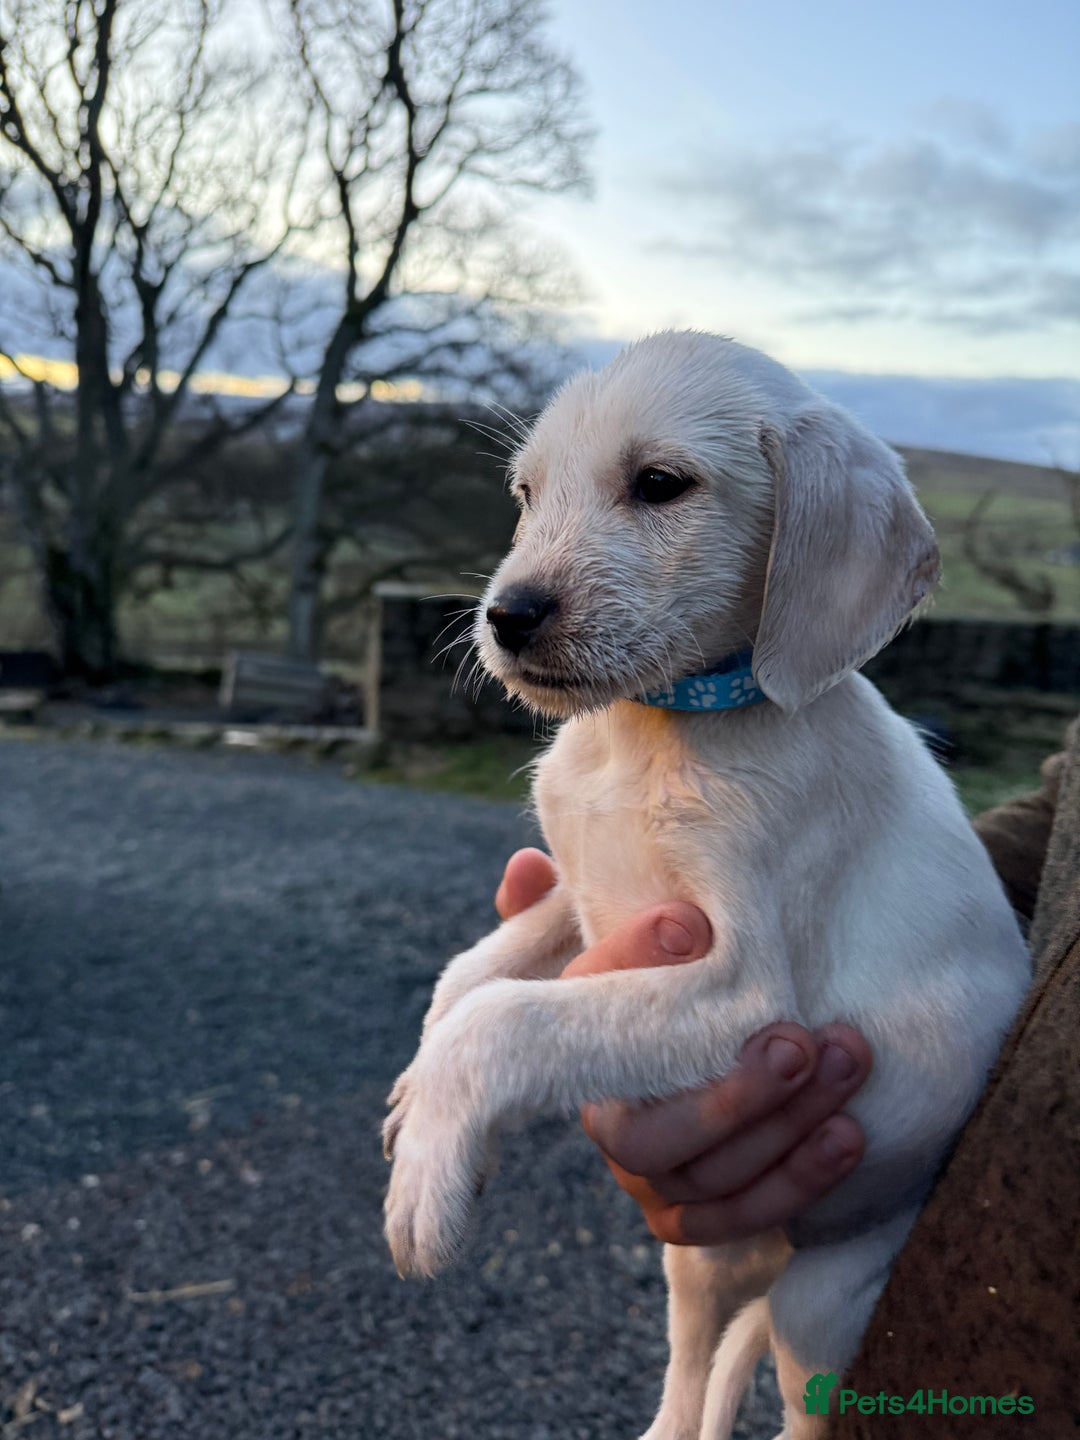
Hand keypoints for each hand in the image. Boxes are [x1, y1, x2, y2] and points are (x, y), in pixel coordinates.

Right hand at [495, 849, 871, 1244]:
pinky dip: (796, 1181)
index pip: (589, 1015)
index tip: (691, 923)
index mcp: (581, 1045)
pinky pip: (737, 1219)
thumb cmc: (664, 975)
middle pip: (647, 1138)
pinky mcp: (689, 1215)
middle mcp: (604, 1118)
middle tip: (798, 1039)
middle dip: (730, 1095)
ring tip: (844, 1063)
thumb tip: (527, 868)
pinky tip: (849, 1132)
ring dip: (782, 1128)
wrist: (715, 1046)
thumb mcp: (625, 934)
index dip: (632, 968)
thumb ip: (562, 902)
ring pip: (706, 1178)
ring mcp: (645, 1177)